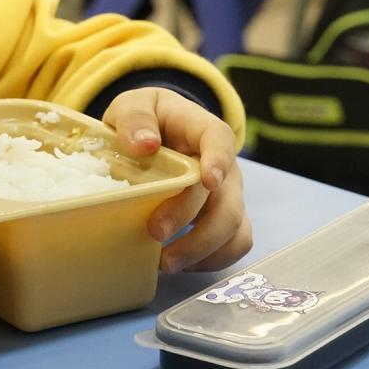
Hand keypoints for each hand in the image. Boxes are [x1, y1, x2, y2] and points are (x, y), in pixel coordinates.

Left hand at [104, 88, 250, 273]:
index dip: (218, 162)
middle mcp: (225, 166)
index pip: (220, 141)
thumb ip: (136, 117)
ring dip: (203, 249)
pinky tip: (180, 264)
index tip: (207, 180)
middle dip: (191, 219)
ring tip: (165, 262)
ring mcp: (228, 194)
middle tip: (155, 232)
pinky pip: (234, 244)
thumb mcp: (134, 104)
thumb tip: (145, 144)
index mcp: (204, 131)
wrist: (155, 131)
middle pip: (224, 197)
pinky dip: (211, 260)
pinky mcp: (224, 218)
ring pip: (234, 227)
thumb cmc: (147, 118)